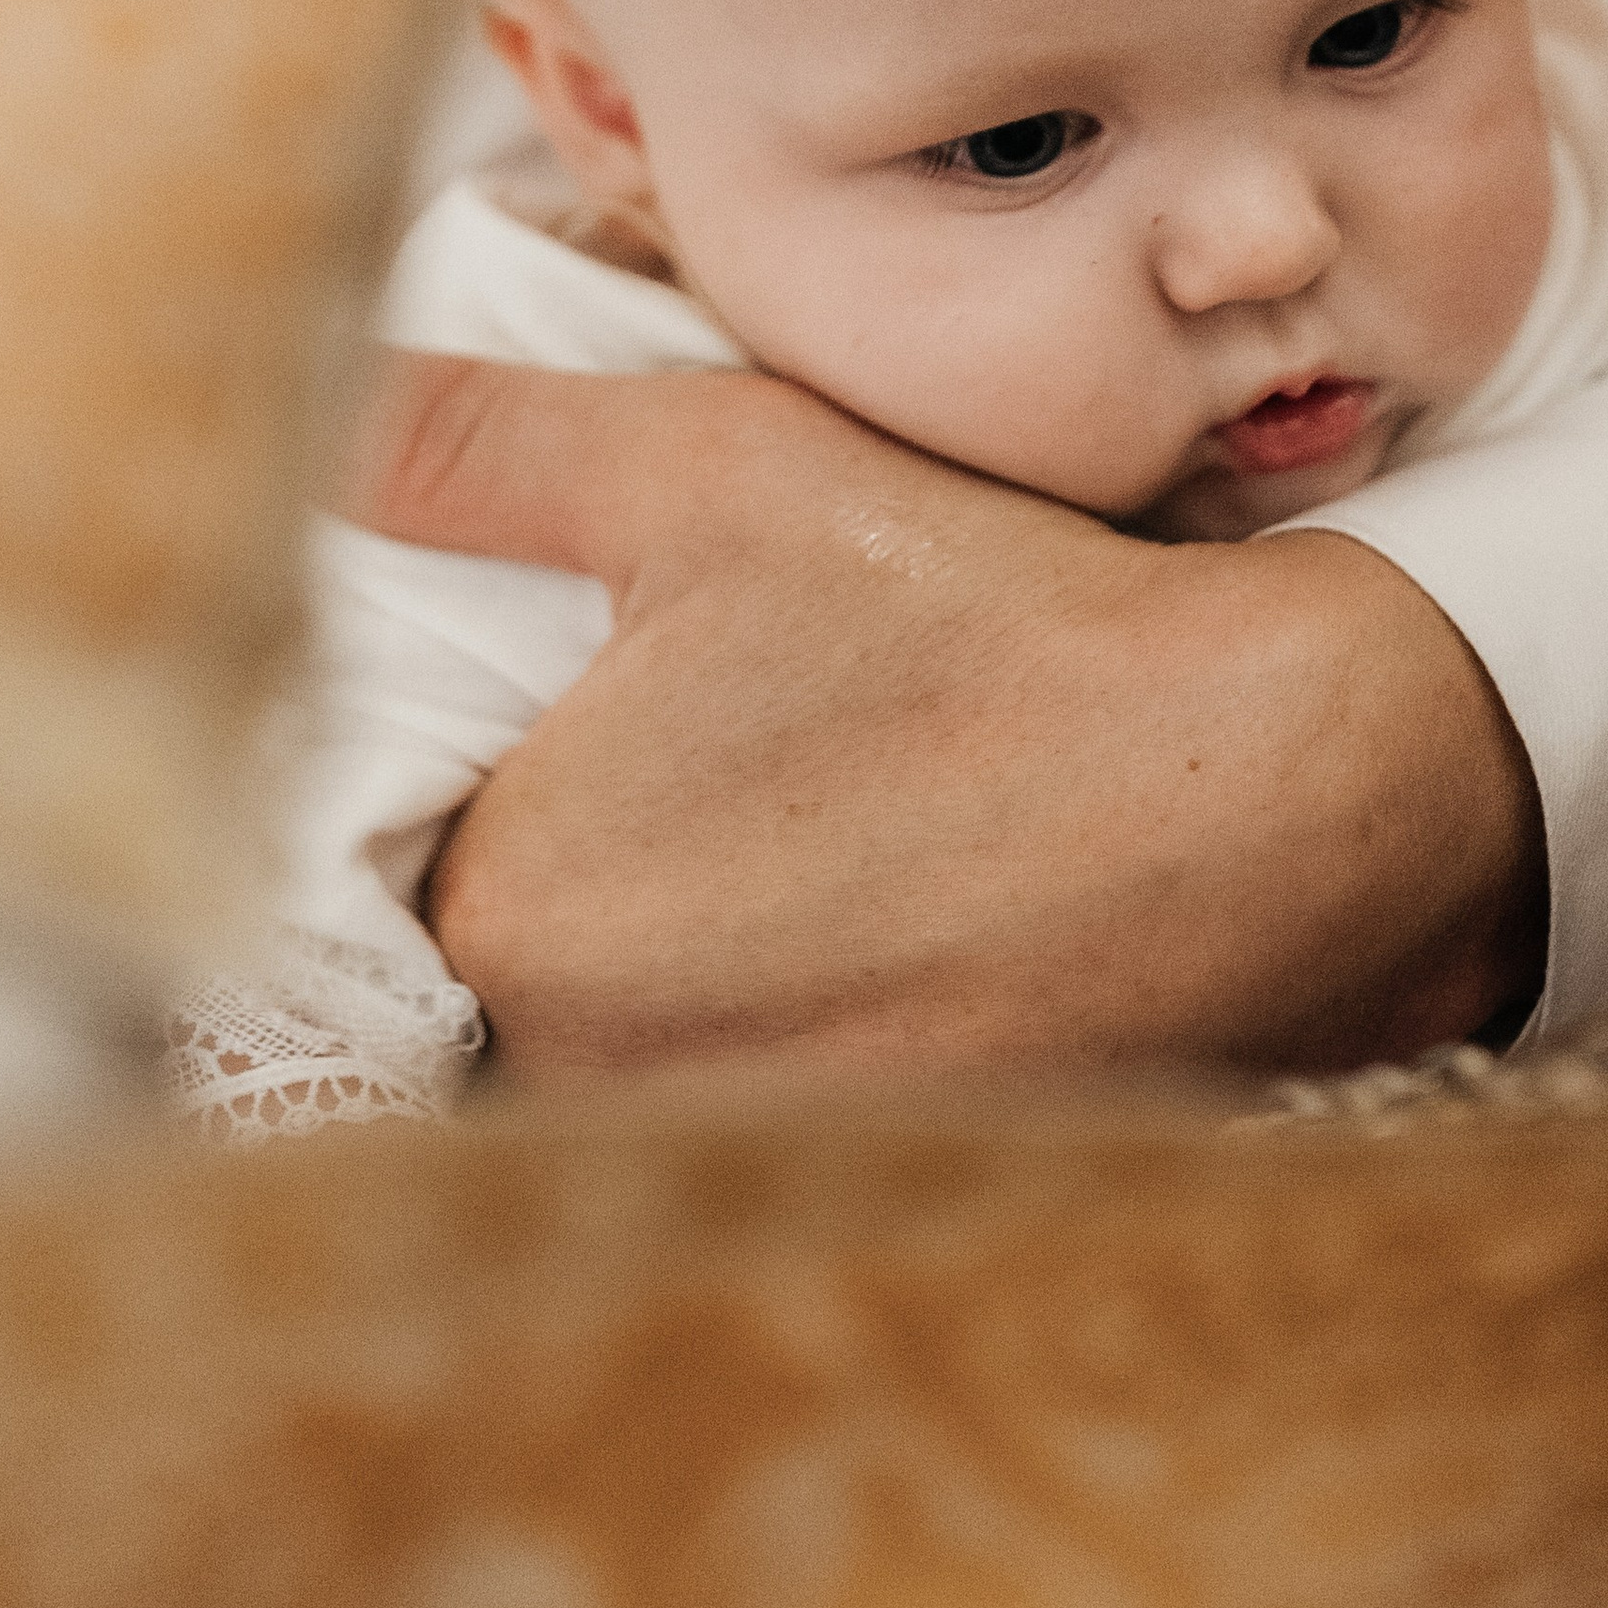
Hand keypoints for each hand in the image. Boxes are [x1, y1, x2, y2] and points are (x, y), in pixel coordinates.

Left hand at [345, 353, 1544, 1076]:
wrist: (1288, 798)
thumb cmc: (993, 621)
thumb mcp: (715, 472)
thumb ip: (479, 450)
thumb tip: (319, 403)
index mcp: (518, 923)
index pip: (363, 879)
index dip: (433, 780)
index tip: (525, 713)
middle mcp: (593, 1092)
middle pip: (481, 985)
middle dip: (539, 876)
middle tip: (671, 762)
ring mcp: (736, 1172)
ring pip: (608, 1064)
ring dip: (655, 970)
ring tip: (780, 834)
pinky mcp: (867, 1204)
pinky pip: (749, 1125)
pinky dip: (777, 1034)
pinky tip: (866, 923)